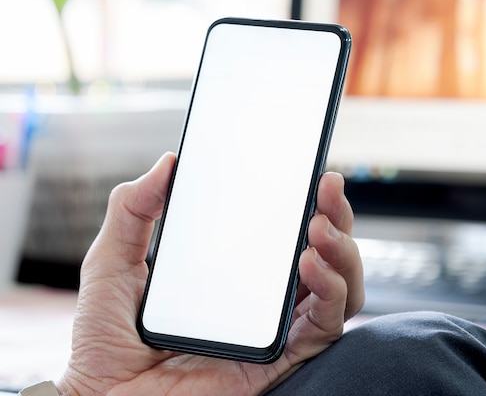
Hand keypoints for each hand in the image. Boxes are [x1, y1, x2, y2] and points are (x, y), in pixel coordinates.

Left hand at [57, 152, 362, 394]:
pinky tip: (310, 266)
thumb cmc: (106, 339)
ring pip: (336, 288)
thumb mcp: (114, 261)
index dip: (307, 201)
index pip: (284, 232)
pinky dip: (329, 294)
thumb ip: (134, 210)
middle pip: (322, 254)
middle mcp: (263, 297)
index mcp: (236, 270)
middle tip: (326, 190)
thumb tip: (168, 164)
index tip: (311, 173)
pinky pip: (323, 327)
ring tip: (319, 229)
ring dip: (341, 253)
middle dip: (336, 217)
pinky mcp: (278, 358)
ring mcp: (274, 327)